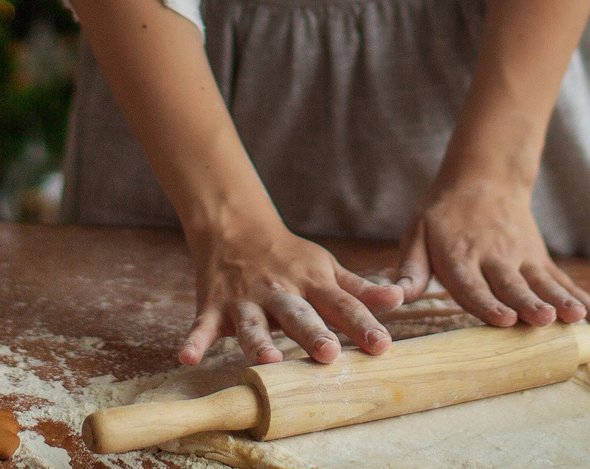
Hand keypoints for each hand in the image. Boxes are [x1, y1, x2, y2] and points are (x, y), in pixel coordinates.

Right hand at [180, 210, 405, 367]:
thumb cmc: (290, 257)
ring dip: (259, 342)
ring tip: (266, 363)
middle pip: (299, 315)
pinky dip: (194, 341)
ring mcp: (245, 300)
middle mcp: (280, 292)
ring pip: (253, 324)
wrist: (235, 227)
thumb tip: (402, 300)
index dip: (363, 325)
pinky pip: (202, 326)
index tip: (382, 347)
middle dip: (313, 334)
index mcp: (312, 283)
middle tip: (330, 354)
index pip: (342, 306)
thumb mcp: (328, 269)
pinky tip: (187, 358)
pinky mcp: (214, 307)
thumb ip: (361, 289)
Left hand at [396, 172, 589, 328]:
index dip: (488, 304)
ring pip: (544, 283)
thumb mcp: (418, 232)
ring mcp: (522, 258)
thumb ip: (410, 267)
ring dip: (562, 301)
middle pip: (513, 285)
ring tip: (579, 318)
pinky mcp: (540, 259)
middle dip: (529, 304)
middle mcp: (494, 257)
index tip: (504, 319)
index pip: (473, 285)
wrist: (484, 176)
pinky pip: (564, 281)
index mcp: (459, 255)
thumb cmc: (444, 215)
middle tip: (545, 319)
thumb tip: (397, 297)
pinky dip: (584, 299)